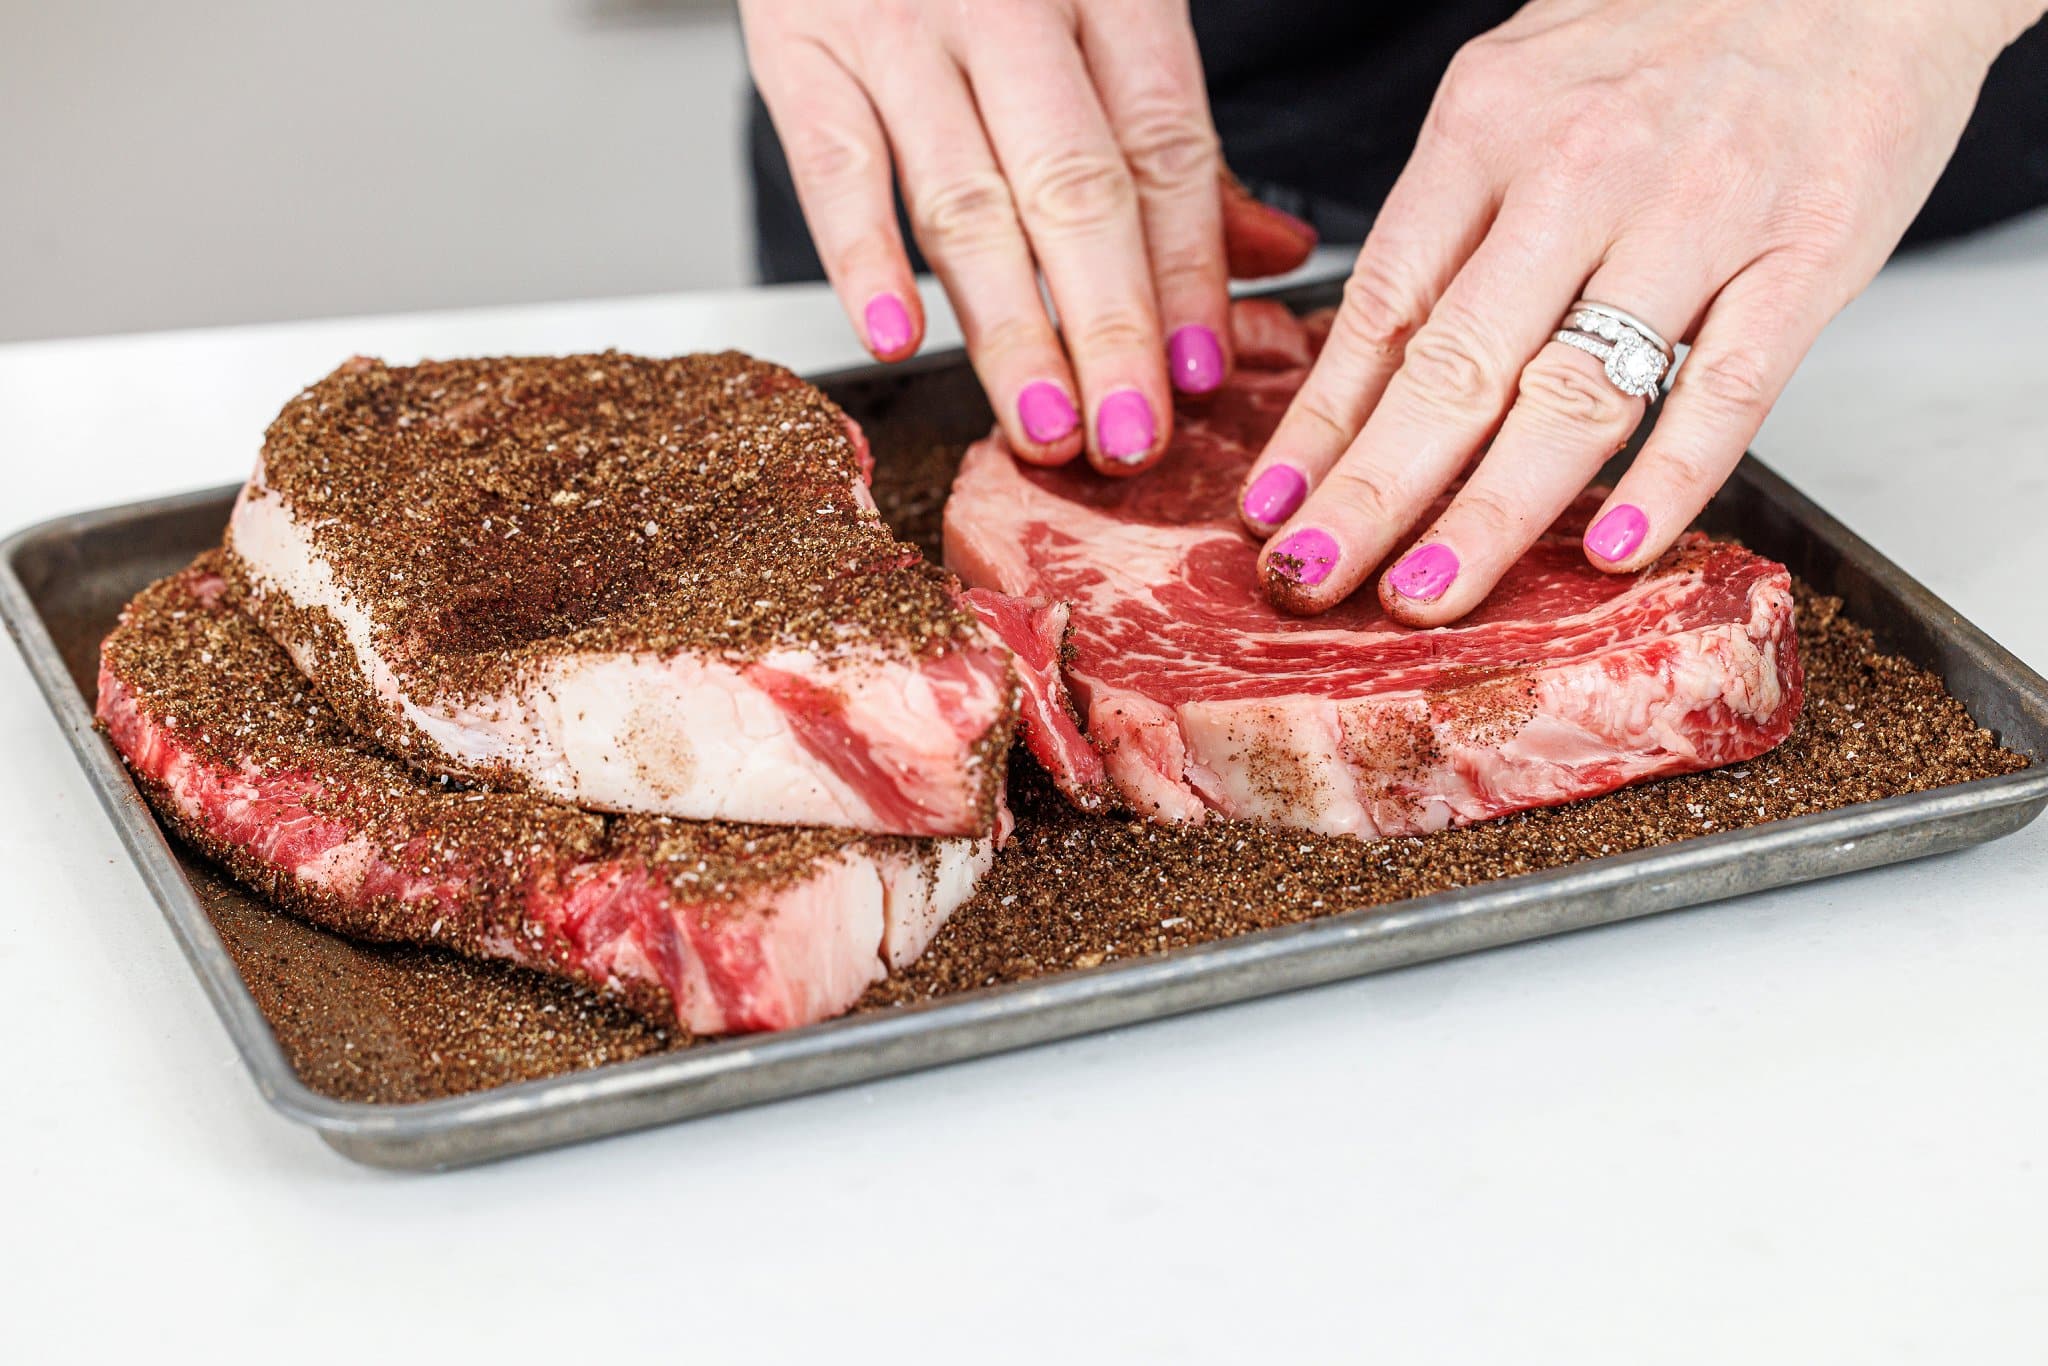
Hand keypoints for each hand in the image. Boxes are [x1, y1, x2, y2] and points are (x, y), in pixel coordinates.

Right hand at [740, 0, 1314, 474]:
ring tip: (1047, 426)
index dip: (1187, 269)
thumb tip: (1274, 254)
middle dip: (1111, 327)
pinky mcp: (798, 48)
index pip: (1165, 145)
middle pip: (1074, 186)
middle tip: (1131, 437)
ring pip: (966, 200)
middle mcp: (1009, 4)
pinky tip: (897, 338)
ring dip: (1010, 329)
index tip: (1200, 372)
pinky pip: (832, 166)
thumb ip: (1178, 141)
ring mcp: (899, 27)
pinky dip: (863, 259)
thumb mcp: (1109, 12)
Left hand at [1240, 0, 2043, 621]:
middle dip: (1371, 494)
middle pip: (1455, 367)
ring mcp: (1698, 217)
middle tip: (1311, 581)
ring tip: (1427, 594)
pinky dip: (1668, 480)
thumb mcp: (1523, 82)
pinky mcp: (1806, 254)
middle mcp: (1581, 172)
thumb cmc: (1679, 25)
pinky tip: (1612, 551)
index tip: (1271, 513)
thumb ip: (1452, 211)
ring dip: (1491, 513)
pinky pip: (1726, 391)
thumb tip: (1370, 355)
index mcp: (1490, 126)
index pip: (1383, 308)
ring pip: (1573, 395)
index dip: (1319, 427)